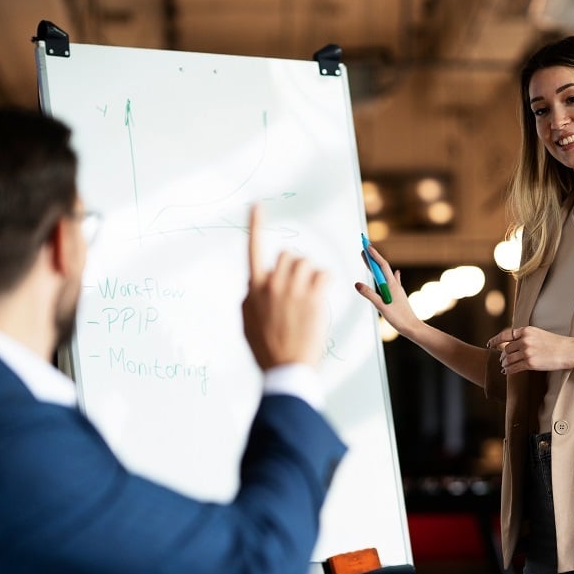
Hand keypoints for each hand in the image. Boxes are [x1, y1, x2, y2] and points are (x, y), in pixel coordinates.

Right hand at [242, 204, 327, 369]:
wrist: (286, 367)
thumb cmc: (267, 348)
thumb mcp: (247, 322)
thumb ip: (251, 298)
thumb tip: (253, 285)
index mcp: (254, 288)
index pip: (253, 249)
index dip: (255, 225)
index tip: (256, 206)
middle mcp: (272, 284)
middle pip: (288, 256)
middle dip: (295, 267)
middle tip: (298, 289)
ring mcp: (293, 290)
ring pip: (307, 264)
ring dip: (311, 276)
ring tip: (310, 297)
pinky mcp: (312, 298)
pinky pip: (323, 275)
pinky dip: (325, 283)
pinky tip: (321, 297)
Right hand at [353, 243, 420, 335]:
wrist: (412, 327)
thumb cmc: (398, 318)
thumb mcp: (381, 306)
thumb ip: (369, 294)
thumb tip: (357, 284)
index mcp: (391, 285)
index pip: (381, 266)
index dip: (374, 255)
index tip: (366, 246)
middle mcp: (395, 285)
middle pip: (382, 268)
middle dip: (373, 258)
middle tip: (364, 248)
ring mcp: (397, 290)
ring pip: (386, 274)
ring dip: (377, 266)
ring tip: (371, 259)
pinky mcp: (398, 296)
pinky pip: (394, 281)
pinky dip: (391, 275)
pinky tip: (396, 273)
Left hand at [486, 326, 573, 374]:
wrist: (569, 350)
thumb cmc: (557, 343)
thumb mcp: (539, 334)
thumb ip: (526, 336)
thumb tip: (514, 343)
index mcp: (526, 330)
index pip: (505, 335)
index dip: (495, 340)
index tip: (489, 344)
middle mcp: (524, 340)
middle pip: (506, 349)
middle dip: (503, 355)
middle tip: (501, 360)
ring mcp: (527, 352)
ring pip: (508, 359)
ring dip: (505, 363)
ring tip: (504, 366)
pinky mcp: (530, 363)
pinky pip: (514, 368)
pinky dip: (508, 370)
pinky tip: (507, 372)